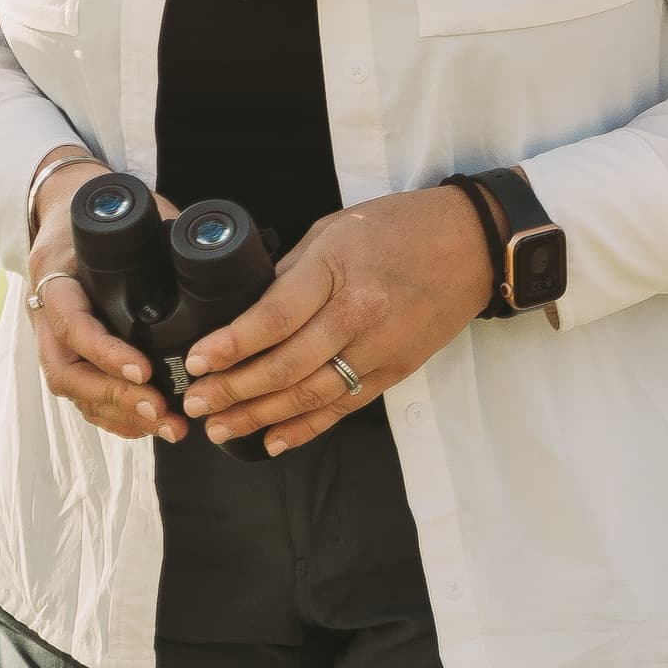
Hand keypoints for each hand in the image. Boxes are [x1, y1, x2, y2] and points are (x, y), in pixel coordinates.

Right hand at [23, 154, 180, 445]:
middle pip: (66, 371)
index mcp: (56, 274)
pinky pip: (81, 395)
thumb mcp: (128, 212)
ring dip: (120, 415)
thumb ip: (162, 232)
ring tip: (169, 427)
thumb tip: (212, 257)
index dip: (105, 351)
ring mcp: (51, 335)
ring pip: (74, 390)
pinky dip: (114, 417)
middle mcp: (45, 310)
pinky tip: (147, 427)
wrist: (64, 207)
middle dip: (116, 396)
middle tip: (162, 411)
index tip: (145, 369)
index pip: (71, 321)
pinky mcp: (66, 352)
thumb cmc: (105, 210)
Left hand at [177, 187, 490, 456]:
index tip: (196, 360)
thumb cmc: (399, 227)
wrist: (472, 244)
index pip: (274, 318)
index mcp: (336, 271)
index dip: (231, 345)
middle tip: (195, 404)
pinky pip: (344, 406)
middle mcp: (357, 316)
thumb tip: (247, 305)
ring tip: (220, 428)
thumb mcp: (334, 229)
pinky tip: (273, 440)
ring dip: (261, 416)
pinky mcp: (395, 371)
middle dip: (234, 389)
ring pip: (311, 394)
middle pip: (286, 364)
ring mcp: (379, 349)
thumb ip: (291, 270)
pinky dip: (307, 427)